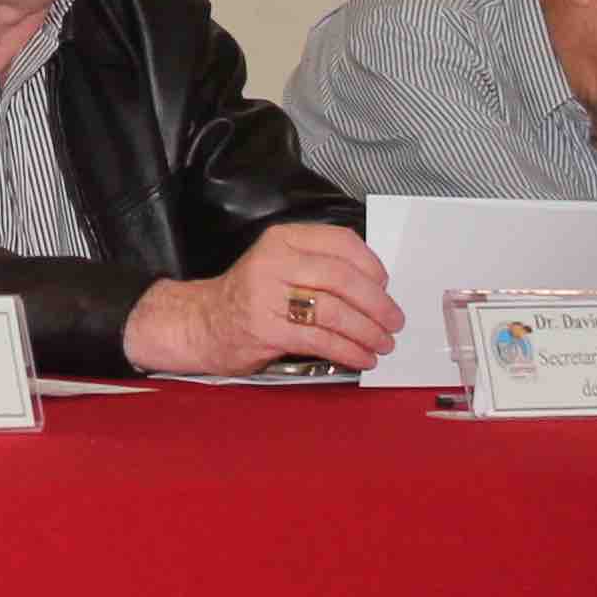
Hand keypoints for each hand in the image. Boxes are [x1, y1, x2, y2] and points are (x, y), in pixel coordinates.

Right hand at [122, 223, 403, 374]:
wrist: (202, 323)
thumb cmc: (251, 295)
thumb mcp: (281, 264)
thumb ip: (319, 265)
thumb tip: (376, 288)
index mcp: (283, 239)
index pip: (341, 242)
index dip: (372, 266)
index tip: (386, 286)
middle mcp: (274, 261)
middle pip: (342, 278)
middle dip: (377, 304)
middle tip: (394, 322)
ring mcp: (267, 295)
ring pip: (335, 311)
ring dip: (367, 332)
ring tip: (382, 344)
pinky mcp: (266, 330)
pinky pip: (320, 340)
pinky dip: (349, 351)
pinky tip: (362, 358)